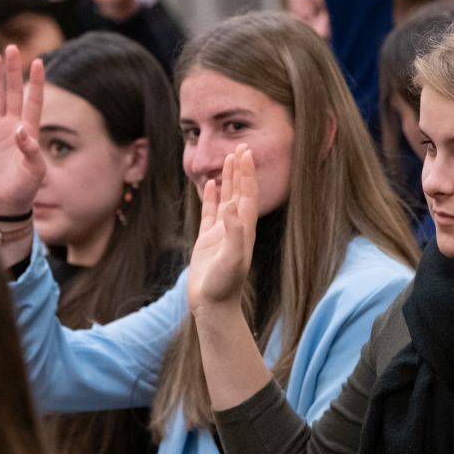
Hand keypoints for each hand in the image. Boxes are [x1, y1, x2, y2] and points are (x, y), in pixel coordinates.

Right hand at [0, 44, 46, 214]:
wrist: (3, 204)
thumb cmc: (24, 190)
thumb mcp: (34, 172)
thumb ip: (31, 150)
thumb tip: (22, 130)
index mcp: (30, 131)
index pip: (34, 100)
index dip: (37, 82)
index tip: (40, 61)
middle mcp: (13, 126)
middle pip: (14, 92)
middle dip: (13, 71)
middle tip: (11, 48)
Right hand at [187, 147, 258, 311]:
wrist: (213, 306)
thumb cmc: (225, 286)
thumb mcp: (231, 258)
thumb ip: (233, 232)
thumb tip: (233, 205)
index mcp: (244, 229)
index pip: (247, 195)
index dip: (247, 174)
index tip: (246, 152)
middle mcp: (235, 228)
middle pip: (240, 192)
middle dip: (241, 170)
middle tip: (241, 146)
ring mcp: (221, 233)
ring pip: (225, 199)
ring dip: (227, 179)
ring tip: (228, 158)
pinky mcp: (207, 240)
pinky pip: (209, 212)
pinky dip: (210, 197)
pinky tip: (209, 184)